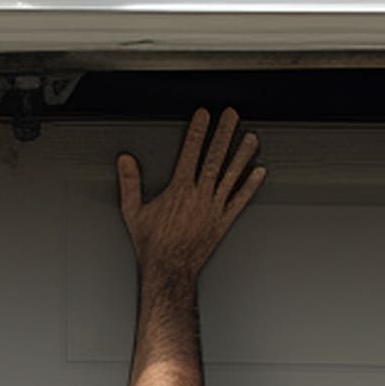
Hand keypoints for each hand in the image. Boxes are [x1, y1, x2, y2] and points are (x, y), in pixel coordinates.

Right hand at [116, 106, 263, 280]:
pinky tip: (259, 173)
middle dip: (224, 133)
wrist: (169, 271)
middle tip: (231, 116)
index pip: (191, 152)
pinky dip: (250, 186)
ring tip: (251, 138)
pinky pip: (239, 201)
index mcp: (179, 190)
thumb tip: (125, 162)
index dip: (198, 131)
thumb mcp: (133, 212)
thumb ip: (130, 184)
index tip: (204, 115)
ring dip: (242, 154)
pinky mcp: (223, 222)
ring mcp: (214, 208)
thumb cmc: (152, 245)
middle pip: (215, 157)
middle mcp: (199, 196)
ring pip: (231, 176)